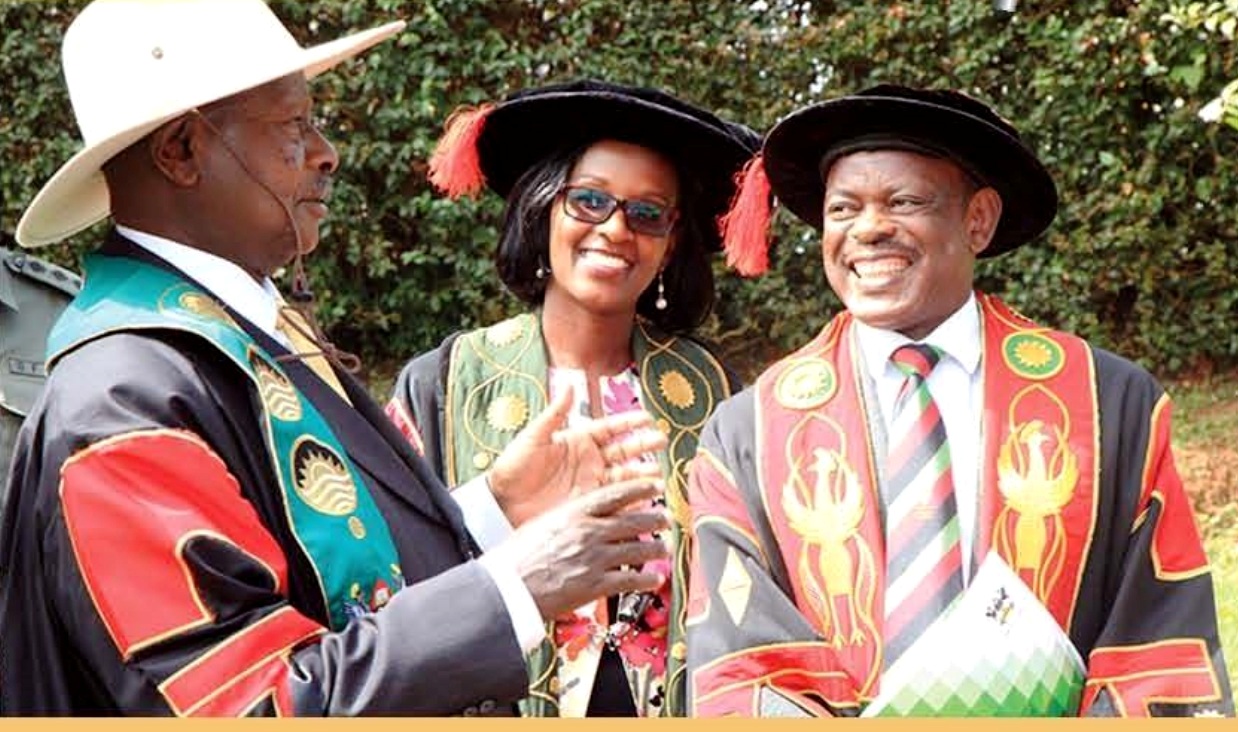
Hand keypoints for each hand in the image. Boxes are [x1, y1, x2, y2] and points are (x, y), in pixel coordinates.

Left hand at [488, 385, 666, 526]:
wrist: (501, 503)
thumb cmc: (513, 467)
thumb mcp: (533, 438)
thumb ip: (554, 414)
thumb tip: (568, 384)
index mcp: (579, 441)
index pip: (610, 428)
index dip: (629, 423)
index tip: (647, 417)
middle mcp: (590, 461)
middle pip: (624, 452)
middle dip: (644, 446)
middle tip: (661, 441)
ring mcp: (591, 484)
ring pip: (624, 478)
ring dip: (642, 476)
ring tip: (657, 476)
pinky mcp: (589, 506)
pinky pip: (615, 503)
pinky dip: (630, 503)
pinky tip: (643, 502)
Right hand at [500, 478, 670, 619]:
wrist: (507, 587)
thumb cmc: (517, 556)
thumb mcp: (543, 523)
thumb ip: (569, 517)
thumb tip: (587, 513)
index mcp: (574, 512)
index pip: (615, 494)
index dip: (640, 487)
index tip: (654, 484)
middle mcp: (589, 532)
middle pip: (633, 521)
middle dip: (655, 518)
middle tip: (666, 517)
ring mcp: (595, 558)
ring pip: (638, 549)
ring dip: (657, 549)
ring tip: (665, 548)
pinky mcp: (596, 585)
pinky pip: (631, 580)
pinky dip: (647, 580)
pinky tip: (655, 579)